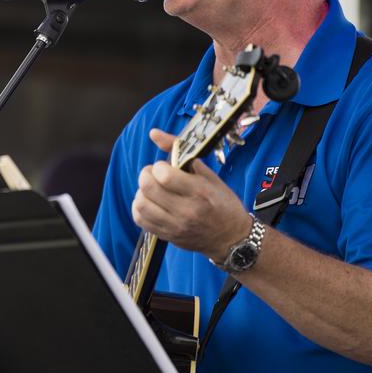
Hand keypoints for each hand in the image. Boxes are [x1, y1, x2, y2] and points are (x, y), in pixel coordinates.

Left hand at [131, 128, 249, 256]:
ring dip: (142, 192)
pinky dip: (140, 208)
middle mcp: (186, 211)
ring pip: (140, 205)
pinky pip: (140, 220)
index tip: (165, 167)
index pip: (164, 176)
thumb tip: (153, 133)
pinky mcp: (167, 236)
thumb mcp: (209, 175)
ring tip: (153, 190)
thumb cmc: (223, 203)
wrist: (231, 238)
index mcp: (200, 192)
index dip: (159, 166)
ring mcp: (175, 226)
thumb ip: (181, 152)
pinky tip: (151, 203)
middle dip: (146, 175)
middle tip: (154, 175)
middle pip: (148, 188)